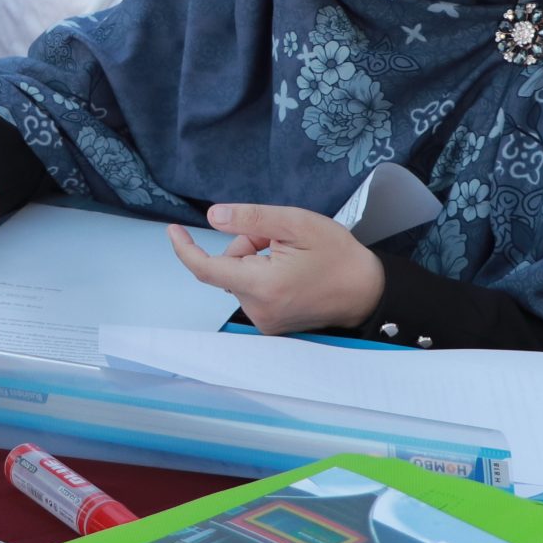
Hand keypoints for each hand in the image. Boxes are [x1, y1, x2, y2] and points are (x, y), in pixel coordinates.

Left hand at [167, 204, 384, 336]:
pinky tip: (290, 271)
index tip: (173, 231)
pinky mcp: (271, 325)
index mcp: (262, 286)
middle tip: (279, 239)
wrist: (368, 291)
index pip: (207, 269)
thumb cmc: (338, 256)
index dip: (185, 249)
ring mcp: (265, 322)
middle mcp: (259, 310)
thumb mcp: (296, 223)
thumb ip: (251, 219)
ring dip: (255, 261)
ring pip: (240, 278)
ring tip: (291, 256)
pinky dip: (262, 276)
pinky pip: (251, 292)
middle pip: (228, 267)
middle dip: (246, 245)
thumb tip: (212, 217)